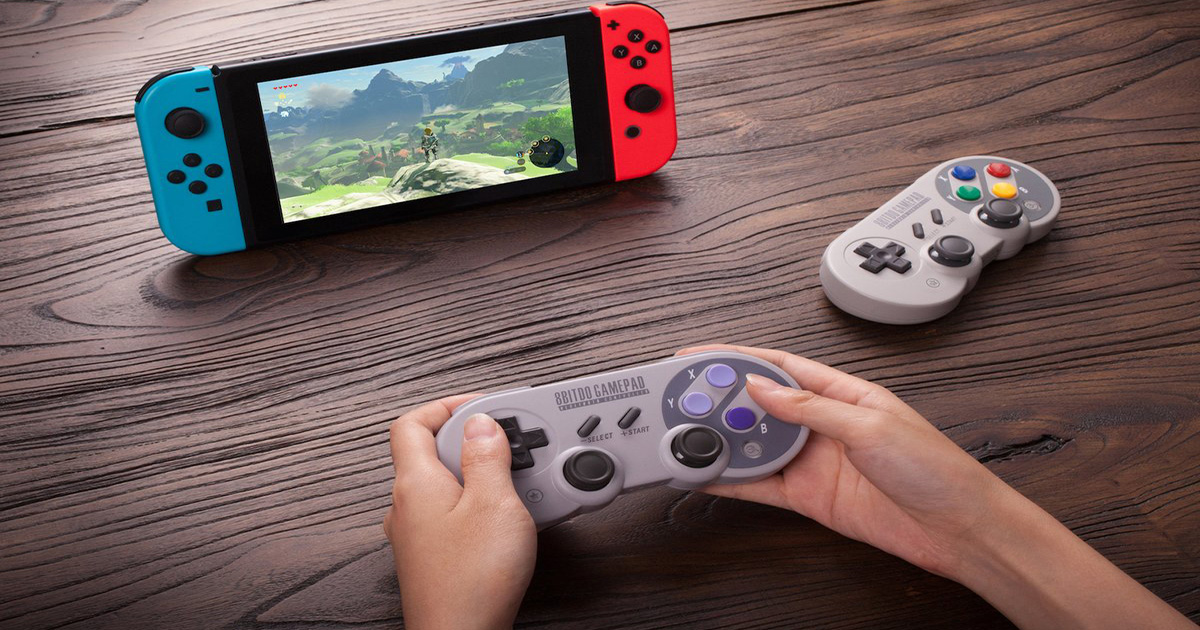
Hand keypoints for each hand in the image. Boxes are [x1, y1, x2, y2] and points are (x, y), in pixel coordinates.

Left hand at [384, 395, 536, 629]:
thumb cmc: (472, 580)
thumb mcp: (494, 503)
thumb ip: (487, 456)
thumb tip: (481, 423)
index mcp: (415, 483)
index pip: (411, 423)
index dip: (445, 405)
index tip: (482, 407)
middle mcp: (407, 507)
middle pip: (433, 453)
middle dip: (475, 442)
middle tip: (511, 443)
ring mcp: (418, 536)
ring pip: (447, 487)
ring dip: (482, 476)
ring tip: (519, 481)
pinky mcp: (434, 559)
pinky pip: (454, 516)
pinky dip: (480, 507)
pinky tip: (509, 519)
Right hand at [679, 343, 1004, 578]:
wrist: (956, 528)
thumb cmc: (935, 468)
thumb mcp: (869, 424)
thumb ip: (810, 406)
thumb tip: (763, 387)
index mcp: (843, 393)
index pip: (780, 366)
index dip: (738, 359)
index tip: (702, 357)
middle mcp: (824, 424)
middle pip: (760, 404)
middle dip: (721, 399)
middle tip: (683, 398)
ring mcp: (814, 461)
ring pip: (755, 444)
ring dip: (723, 440)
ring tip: (687, 434)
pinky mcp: (809, 497)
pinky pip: (760, 485)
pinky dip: (732, 481)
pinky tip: (708, 474)